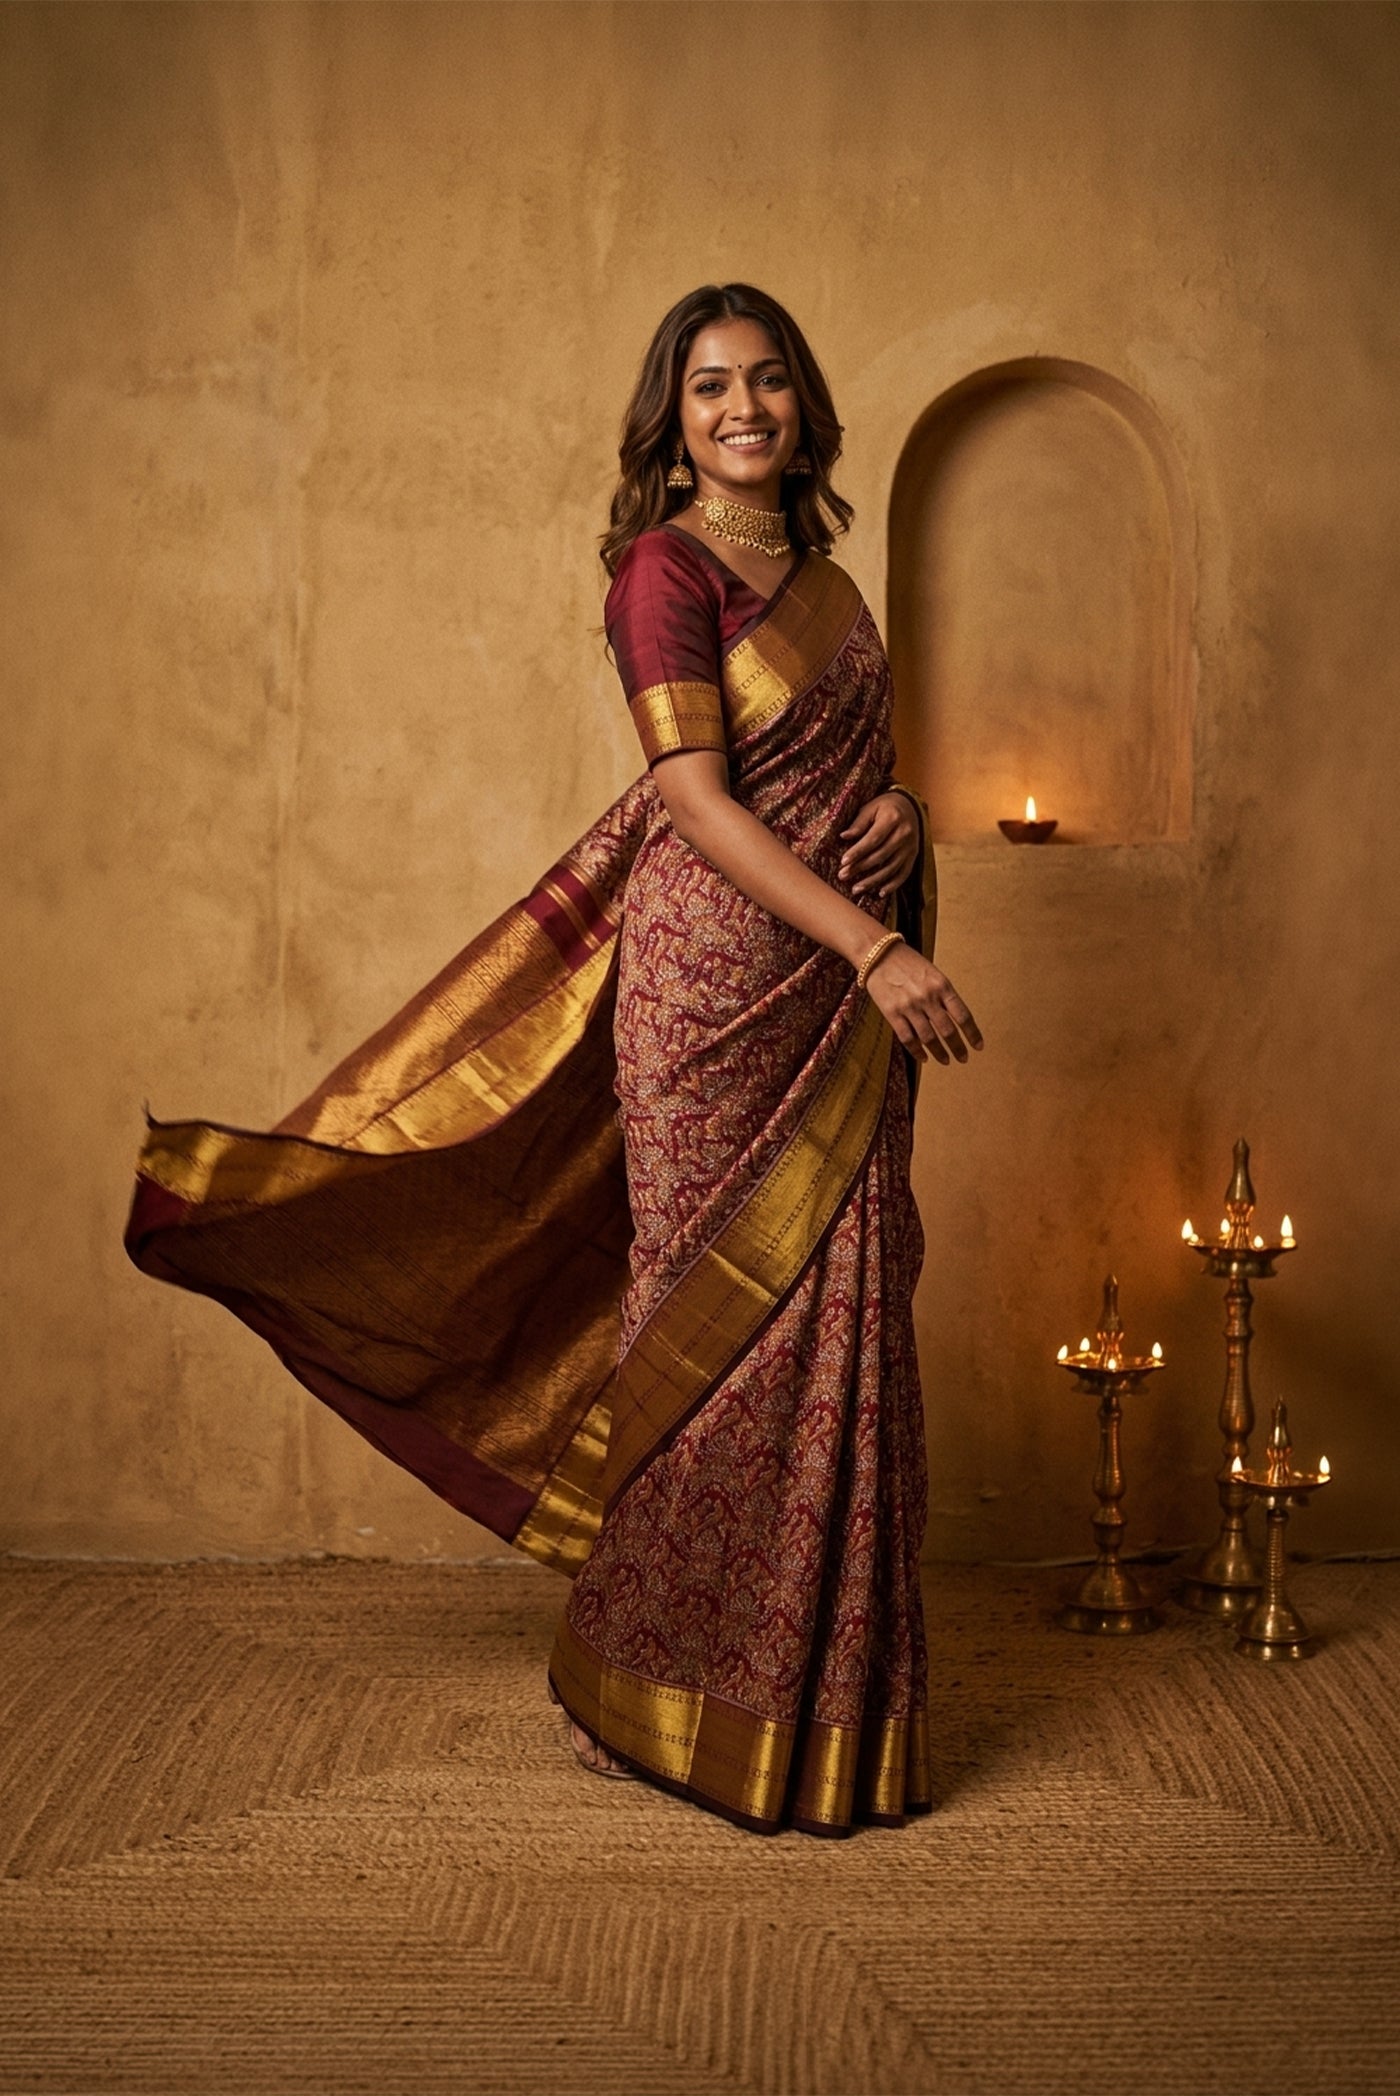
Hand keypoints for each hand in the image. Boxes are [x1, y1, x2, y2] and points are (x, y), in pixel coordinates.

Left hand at [838, 792, 919, 897]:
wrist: (909, 806)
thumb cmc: (884, 807)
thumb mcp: (871, 808)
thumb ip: (859, 823)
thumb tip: (844, 836)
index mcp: (893, 818)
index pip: (873, 839)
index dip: (858, 851)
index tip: (843, 861)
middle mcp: (904, 833)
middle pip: (881, 855)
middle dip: (860, 867)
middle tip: (843, 876)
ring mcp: (911, 846)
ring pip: (891, 868)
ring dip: (873, 881)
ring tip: (855, 889)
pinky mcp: (914, 856)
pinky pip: (904, 873)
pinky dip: (893, 885)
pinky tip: (880, 893)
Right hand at [863, 941, 983, 1064]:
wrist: (878, 954)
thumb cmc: (908, 963)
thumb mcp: (933, 973)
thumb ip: (943, 995)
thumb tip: (954, 1021)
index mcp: (941, 985)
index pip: (962, 1015)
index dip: (972, 1033)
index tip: (978, 1046)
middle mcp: (927, 997)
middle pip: (948, 1030)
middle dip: (958, 1048)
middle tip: (963, 1058)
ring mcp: (909, 1006)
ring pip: (929, 1038)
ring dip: (939, 1052)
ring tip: (946, 1061)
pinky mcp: (892, 1013)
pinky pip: (908, 1038)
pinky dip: (917, 1051)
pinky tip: (924, 1058)